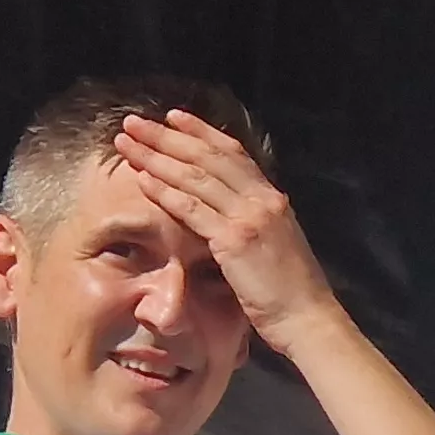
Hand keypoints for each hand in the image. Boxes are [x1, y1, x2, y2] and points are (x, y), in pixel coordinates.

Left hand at [112, 110, 345, 352]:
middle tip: (135, 122)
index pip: (233, 152)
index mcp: (272, 197)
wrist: (308, 318)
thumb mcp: (277, 242)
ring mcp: (249, 217)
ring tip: (127, 144)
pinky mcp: (235, 240)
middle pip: (207, 156)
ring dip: (156, 157)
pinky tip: (142, 180)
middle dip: (167, 137)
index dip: (201, 131)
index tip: (173, 116)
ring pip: (195, 177)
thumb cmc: (292, 290)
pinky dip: (165, 192)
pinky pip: (192, 210)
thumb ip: (255, 220)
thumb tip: (230, 209)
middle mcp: (262, 199)